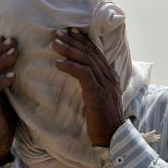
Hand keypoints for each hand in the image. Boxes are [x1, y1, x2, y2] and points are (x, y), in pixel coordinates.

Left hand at [51, 28, 124, 146]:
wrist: (112, 136)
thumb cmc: (103, 118)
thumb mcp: (100, 96)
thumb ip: (95, 83)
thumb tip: (89, 73)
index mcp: (110, 75)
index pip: (95, 52)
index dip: (83, 40)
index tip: (69, 31)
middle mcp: (109, 76)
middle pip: (89, 53)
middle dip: (72, 41)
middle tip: (57, 33)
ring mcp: (105, 84)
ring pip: (86, 61)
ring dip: (69, 50)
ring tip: (54, 44)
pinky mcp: (98, 93)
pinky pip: (84, 75)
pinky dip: (71, 67)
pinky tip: (58, 63)